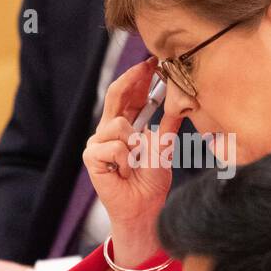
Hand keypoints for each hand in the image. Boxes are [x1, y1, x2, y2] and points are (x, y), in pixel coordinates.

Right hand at [83, 58, 181, 267]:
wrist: (144, 208)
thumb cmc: (151, 182)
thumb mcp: (164, 148)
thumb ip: (166, 126)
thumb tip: (179, 102)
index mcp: (124, 127)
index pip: (128, 95)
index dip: (138, 78)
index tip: (153, 62)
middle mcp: (107, 131)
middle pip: (115, 95)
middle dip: (133, 80)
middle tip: (148, 66)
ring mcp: (97, 143)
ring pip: (119, 125)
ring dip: (135, 145)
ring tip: (136, 163)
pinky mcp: (91, 157)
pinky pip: (114, 146)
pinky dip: (126, 160)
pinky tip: (125, 172)